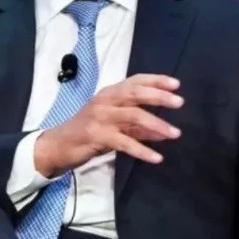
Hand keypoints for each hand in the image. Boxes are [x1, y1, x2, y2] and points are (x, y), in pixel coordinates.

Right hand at [34, 74, 183, 176]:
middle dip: (159, 96)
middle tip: (180, 102)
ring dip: (157, 124)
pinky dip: (143, 151)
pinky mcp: (97, 136)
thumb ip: (139, 127)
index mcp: (109, 93)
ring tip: (176, 133)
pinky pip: (125, 143)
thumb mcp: (115, 124)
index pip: (135, 81)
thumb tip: (165, 133)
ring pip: (133, 116)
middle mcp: (105, 101)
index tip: (176, 84)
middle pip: (135, 93)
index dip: (156, 80)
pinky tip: (157, 158)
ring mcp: (100, 117)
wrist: (58, 146)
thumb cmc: (89, 132)